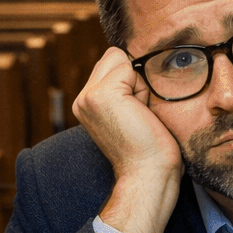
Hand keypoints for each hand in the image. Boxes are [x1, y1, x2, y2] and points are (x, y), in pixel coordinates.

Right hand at [72, 46, 183, 232]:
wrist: (149, 174)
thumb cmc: (151, 150)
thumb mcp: (133, 112)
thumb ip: (126, 89)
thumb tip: (138, 62)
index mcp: (87, 104)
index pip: (111, 64)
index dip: (133, 82)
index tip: (137, 114)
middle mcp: (81, 100)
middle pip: (114, 58)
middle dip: (135, 79)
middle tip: (139, 114)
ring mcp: (87, 97)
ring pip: (121, 59)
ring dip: (139, 83)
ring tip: (139, 114)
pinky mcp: (100, 95)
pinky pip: (128, 67)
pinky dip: (141, 87)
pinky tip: (140, 113)